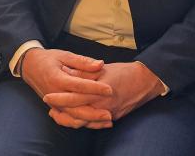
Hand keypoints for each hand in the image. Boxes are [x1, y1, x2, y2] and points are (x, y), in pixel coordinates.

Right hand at [20, 48, 112, 128]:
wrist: (30, 67)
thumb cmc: (48, 59)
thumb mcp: (64, 55)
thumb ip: (83, 61)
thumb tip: (100, 64)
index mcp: (57, 79)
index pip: (78, 86)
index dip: (95, 88)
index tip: (110, 89)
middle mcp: (55, 94)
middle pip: (76, 108)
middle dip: (94, 113)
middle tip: (110, 114)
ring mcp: (54, 104)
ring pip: (73, 117)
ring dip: (90, 121)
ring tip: (107, 121)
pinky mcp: (56, 108)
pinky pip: (69, 119)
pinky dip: (82, 123)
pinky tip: (96, 123)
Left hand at [44, 61, 163, 125]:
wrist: (146, 81)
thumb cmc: (124, 71)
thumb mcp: (103, 69)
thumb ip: (85, 72)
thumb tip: (68, 73)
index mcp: (100, 91)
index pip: (75, 97)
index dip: (60, 98)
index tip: (47, 96)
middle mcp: (104, 105)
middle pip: (77, 114)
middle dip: (61, 113)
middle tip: (49, 108)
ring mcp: (110, 113)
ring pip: (85, 122)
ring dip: (70, 120)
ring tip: (57, 114)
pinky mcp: (114, 117)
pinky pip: (95, 124)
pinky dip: (83, 122)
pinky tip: (75, 119)